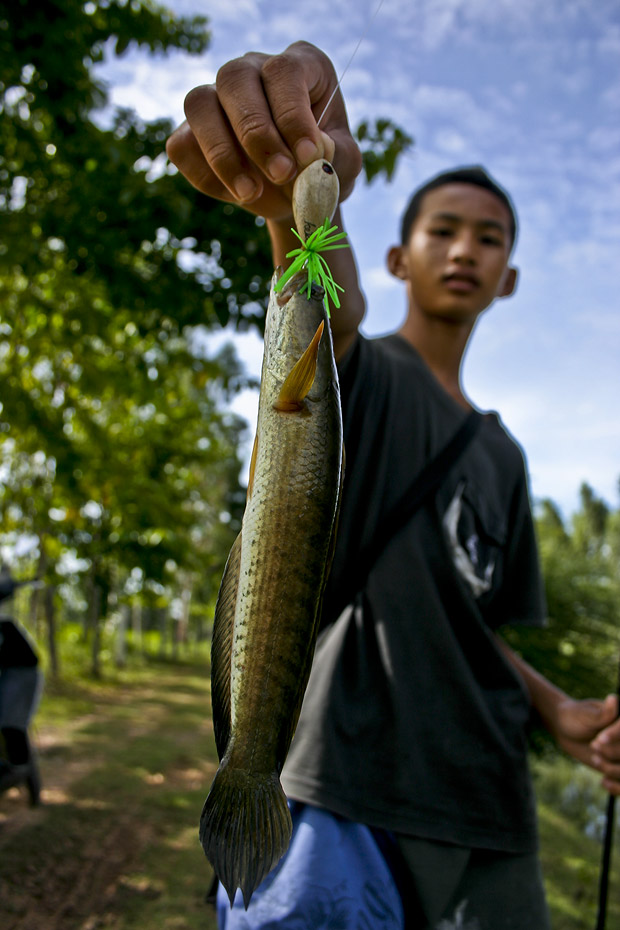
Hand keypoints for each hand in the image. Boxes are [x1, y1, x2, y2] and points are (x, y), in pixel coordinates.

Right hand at [166, 41, 361, 221]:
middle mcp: (252, 69)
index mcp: (299, 64)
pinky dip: (206, 176)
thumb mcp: (345, 164)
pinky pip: (182, 145)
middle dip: (257, 133)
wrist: (296, 191)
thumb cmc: (322, 167)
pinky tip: (238, 195)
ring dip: (222, 154)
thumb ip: (337, 155)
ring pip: (198, 104)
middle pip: (234, 78)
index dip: (293, 114)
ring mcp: (216, 96)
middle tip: (282, 175)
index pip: (284, 72)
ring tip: (251, 193)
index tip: (309, 157)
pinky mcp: (191, 130)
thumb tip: (314, 151)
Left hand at [556, 694, 619, 794]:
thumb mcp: (586, 714)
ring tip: (594, 759)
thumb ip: (602, 713)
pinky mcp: (618, 767)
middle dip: (612, 752)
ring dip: (612, 769)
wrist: (564, 729)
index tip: (599, 739)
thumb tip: (614, 699)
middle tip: (594, 745)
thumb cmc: (574, 716)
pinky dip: (617, 787)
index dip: (616, 736)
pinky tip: (604, 782)